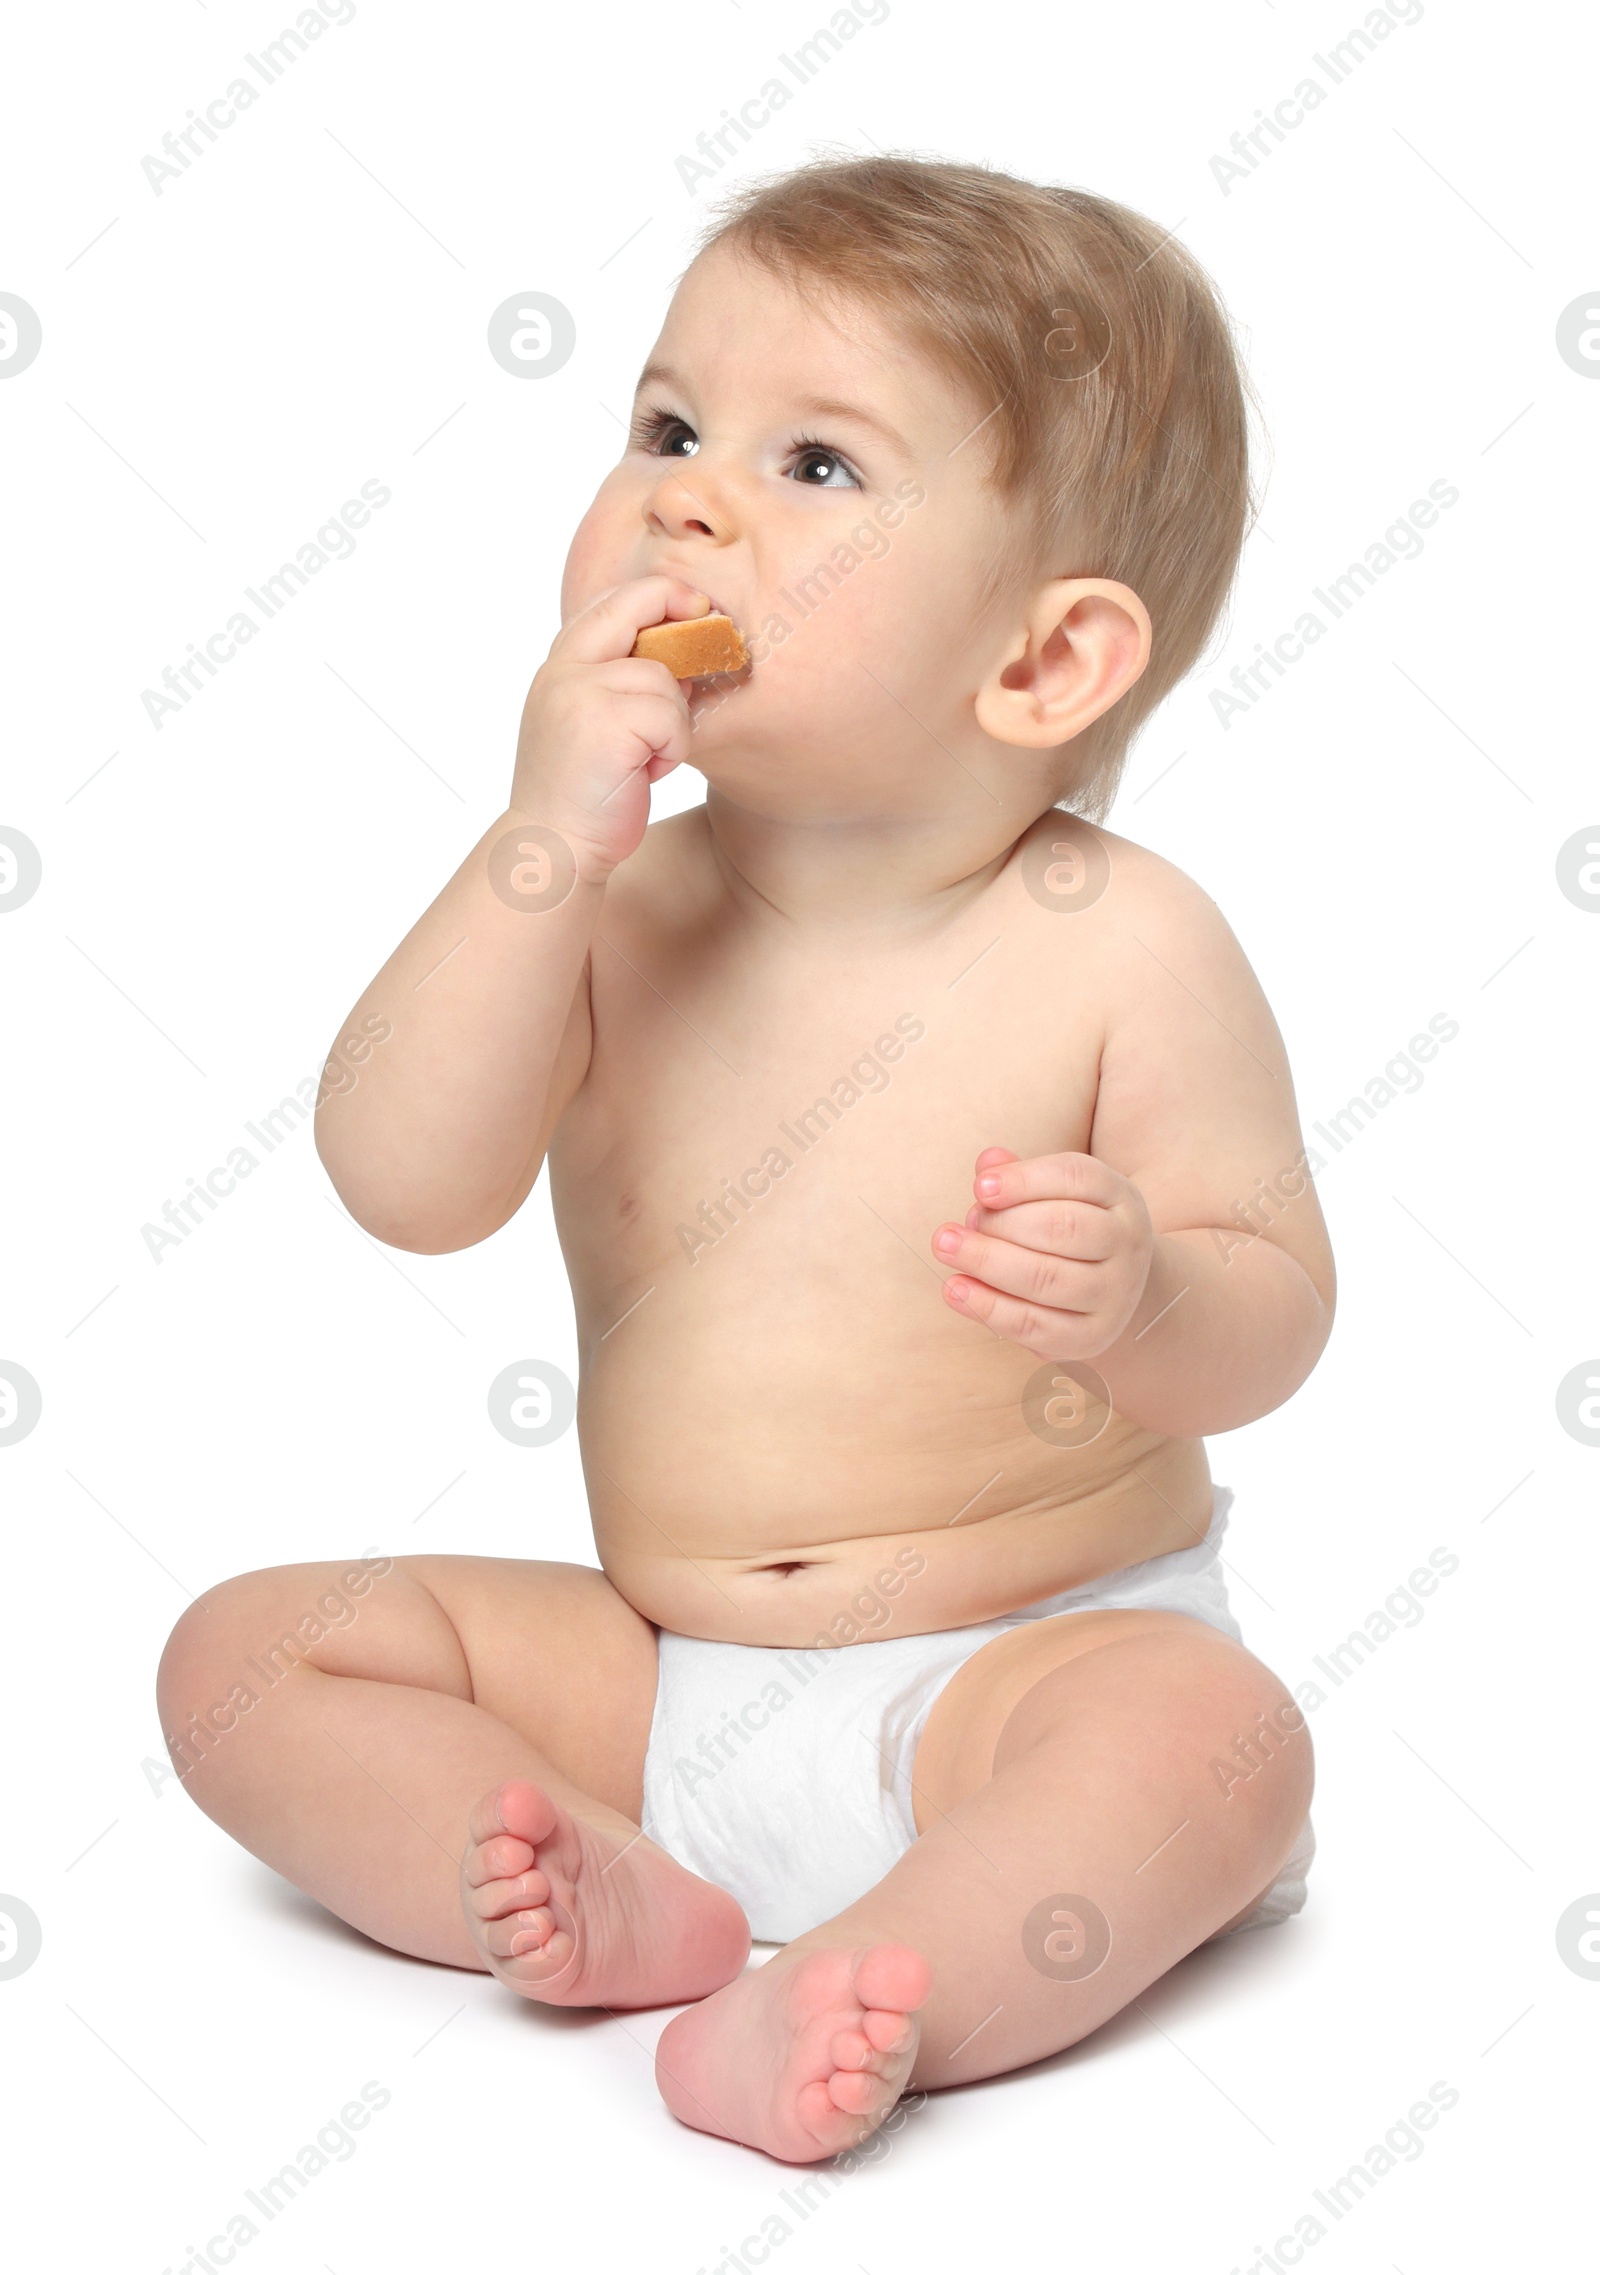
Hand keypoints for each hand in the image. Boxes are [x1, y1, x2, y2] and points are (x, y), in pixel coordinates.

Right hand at [508, 576, 709, 882]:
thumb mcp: (594, 723)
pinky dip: (673, 748)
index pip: (612, 602)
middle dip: (682, 608)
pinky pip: (671, 716)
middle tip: (712, 626)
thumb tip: (685, 653)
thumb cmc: (585, 793)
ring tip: (648, 757)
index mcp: (559, 665)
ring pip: (664, 679)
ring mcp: (580, 692)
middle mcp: (564, 670)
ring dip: (673, 722)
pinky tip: (648, 773)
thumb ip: (622, 683)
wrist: (555, 847)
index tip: (695, 606)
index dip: (661, 594)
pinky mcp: (605, 722)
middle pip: (635, 606)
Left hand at [931, 1146, 1155, 1360]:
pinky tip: (955, 1289)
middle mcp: (1126, 1243)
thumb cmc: (1069, 1229)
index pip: (1075, 1177)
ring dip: (988, 1263)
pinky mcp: (1091, 1336)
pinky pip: (1035, 1324)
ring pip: (1047, 1278)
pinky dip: (989, 1307)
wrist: (1112, 1289)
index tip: (980, 1187)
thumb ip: (1020, 1176)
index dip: (1024, 1180)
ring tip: (946, 1249)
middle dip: (1000, 1225)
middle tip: (954, 1227)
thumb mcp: (1055, 1194)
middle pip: (1062, 1228)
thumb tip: (988, 1163)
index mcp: (1119, 1197)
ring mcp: (1114, 1293)